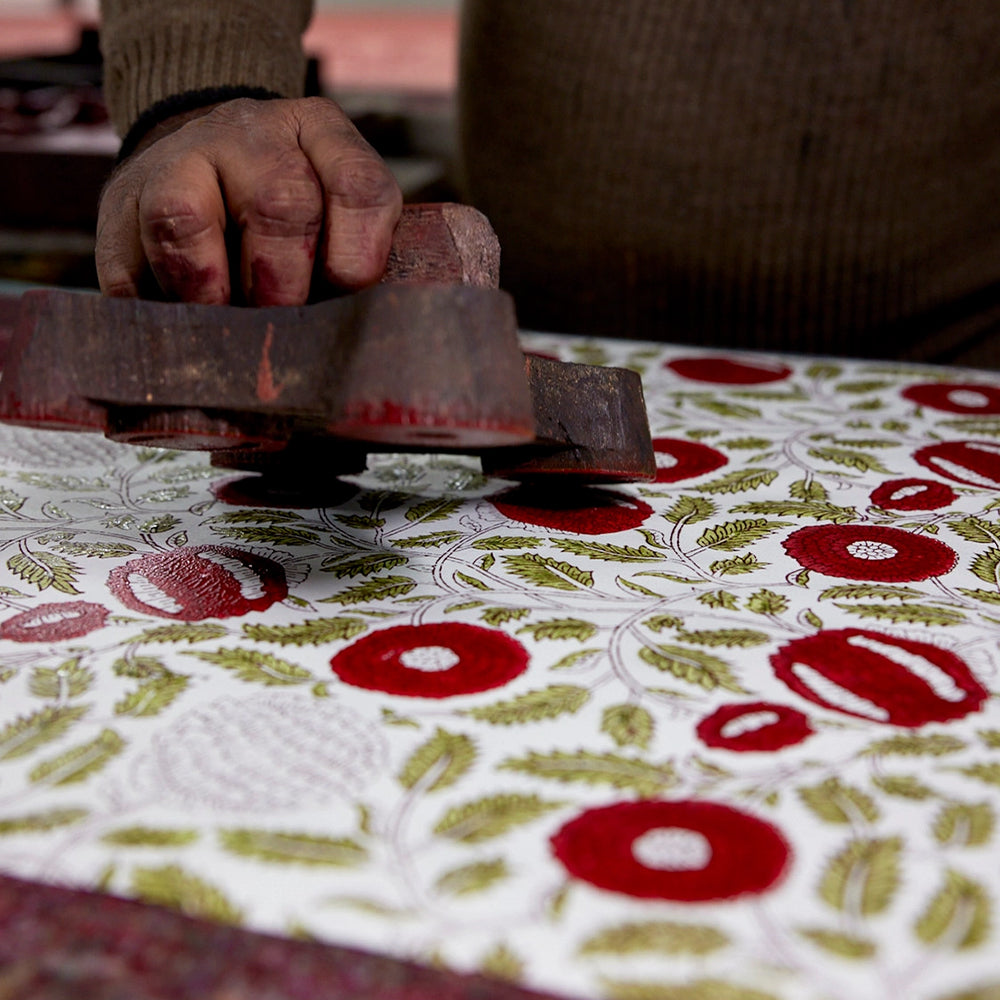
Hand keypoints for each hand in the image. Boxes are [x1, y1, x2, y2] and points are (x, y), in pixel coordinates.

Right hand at [95, 96, 401, 305]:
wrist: (198, 151)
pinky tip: (178, 321)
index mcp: (318, 133)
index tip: (346, 292)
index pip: (357, 187)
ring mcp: (176, 159)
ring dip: (208, 288)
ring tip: (219, 320)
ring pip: (182, 219)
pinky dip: (155, 307)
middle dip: (283, 279)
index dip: (357, 254)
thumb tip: (353, 331)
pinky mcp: (119, 203)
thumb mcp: (338, 208)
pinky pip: (128, 265)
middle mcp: (249, 134)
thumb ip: (354, 256)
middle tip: (279, 318)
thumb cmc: (292, 206)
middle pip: (278, 204)